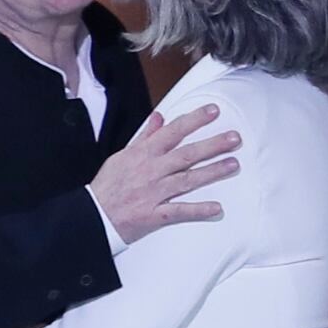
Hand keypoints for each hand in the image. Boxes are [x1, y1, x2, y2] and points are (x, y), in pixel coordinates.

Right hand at [91, 102, 238, 243]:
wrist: (91, 215)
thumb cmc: (107, 186)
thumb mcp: (122, 156)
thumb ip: (145, 137)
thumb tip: (159, 117)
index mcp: (143, 155)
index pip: (172, 132)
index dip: (194, 120)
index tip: (213, 111)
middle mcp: (151, 171)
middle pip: (186, 154)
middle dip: (212, 145)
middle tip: (235, 138)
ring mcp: (153, 193)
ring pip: (186, 180)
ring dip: (211, 172)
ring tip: (233, 164)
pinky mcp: (153, 214)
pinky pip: (178, 211)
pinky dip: (197, 210)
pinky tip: (216, 208)